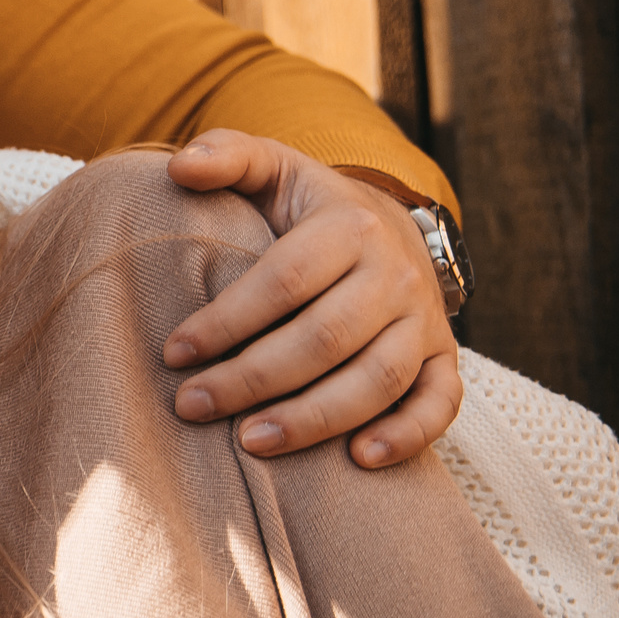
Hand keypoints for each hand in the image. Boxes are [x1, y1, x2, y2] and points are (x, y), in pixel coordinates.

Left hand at [163, 130, 460, 466]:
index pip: (284, 280)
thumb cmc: (305, 206)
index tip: (174, 353)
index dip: (227, 320)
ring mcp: (426, 320)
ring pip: (379, 378)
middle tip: (192, 405)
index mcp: (349, 225)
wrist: (383, 223)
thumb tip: (181, 169)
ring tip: (251, 444)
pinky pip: (440, 403)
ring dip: (316, 418)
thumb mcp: (270, 167)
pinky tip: (359, 461)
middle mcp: (396, 274)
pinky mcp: (444, 358)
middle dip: (253, 379)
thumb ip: (227, 156)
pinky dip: (408, 435)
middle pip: (326, 338)